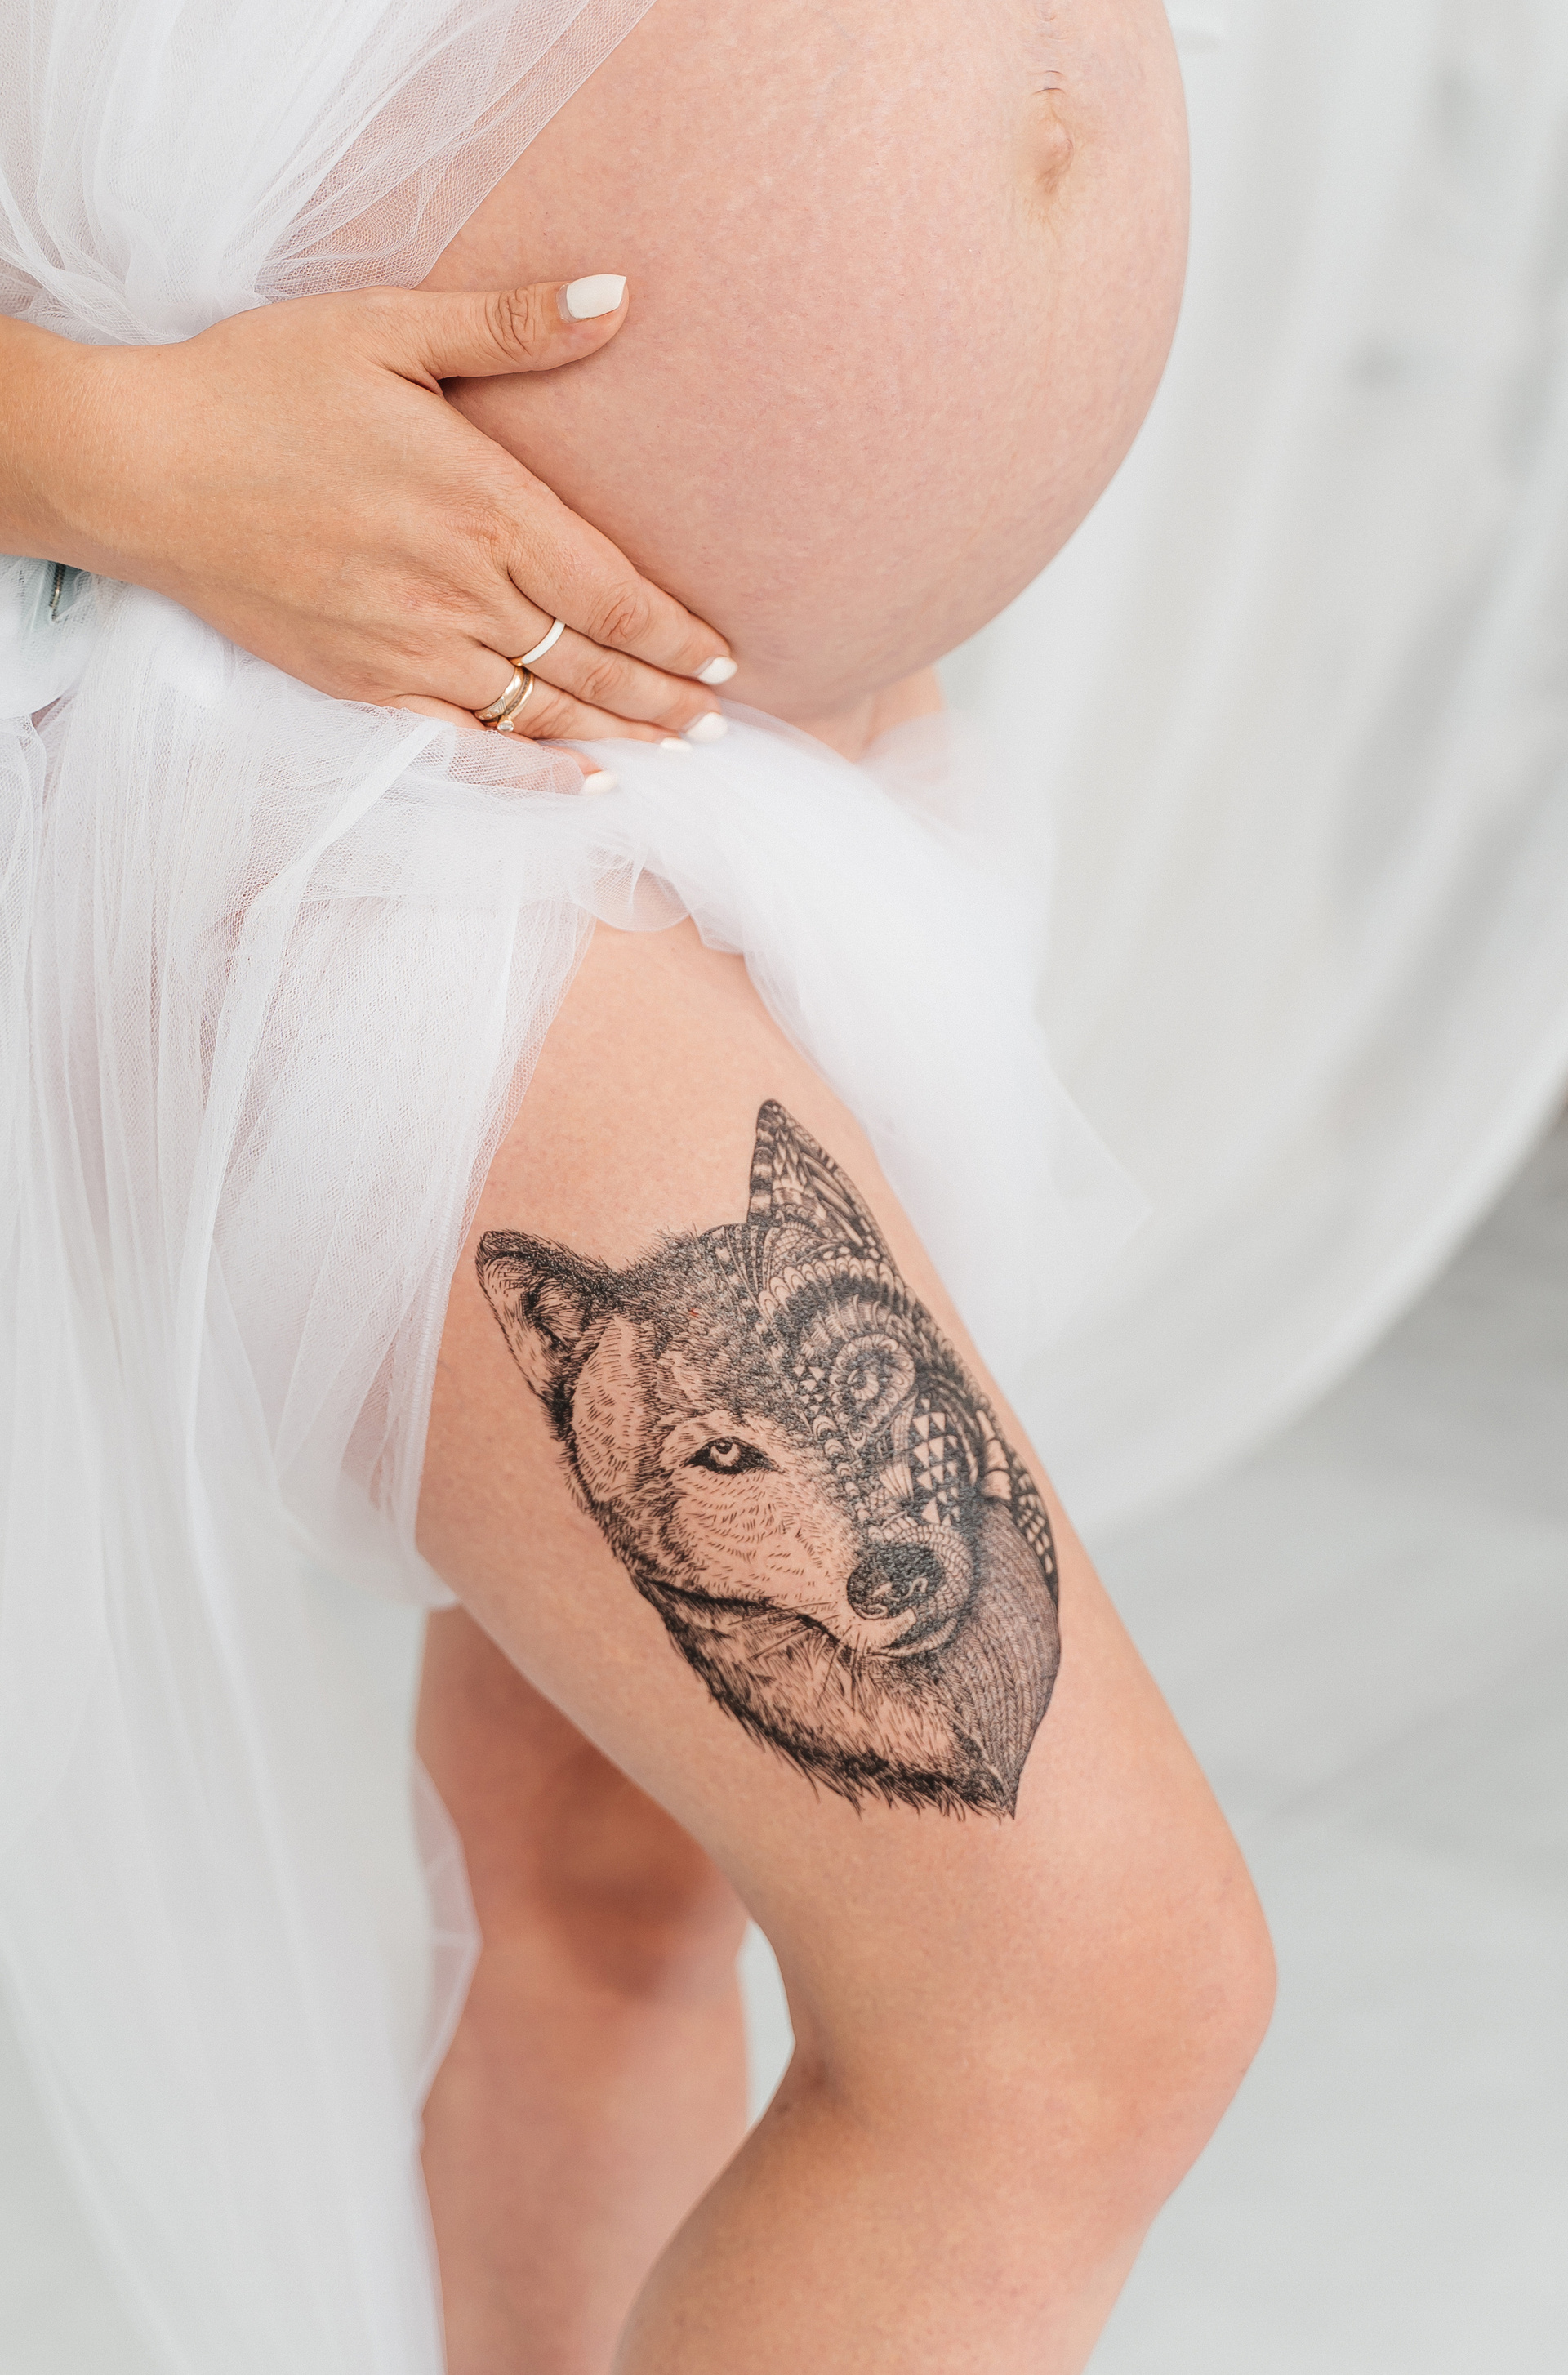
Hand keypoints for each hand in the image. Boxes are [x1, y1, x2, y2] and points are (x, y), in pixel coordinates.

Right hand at [1, 283, 733, 754]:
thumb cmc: (258, 385)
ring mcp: (409, 647)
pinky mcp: (361, 684)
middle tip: (722, 725)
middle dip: (667, 697)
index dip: (679, 634)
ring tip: (675, 751)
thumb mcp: (385, 329)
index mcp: (480, 503)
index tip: (727, 660)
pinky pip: (468, 742)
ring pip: (542, 708)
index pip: (613, 591)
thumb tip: (618, 296)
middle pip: (593, 662)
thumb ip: (508, 324)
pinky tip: (581, 781)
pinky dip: (532, 769)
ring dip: (618, 734)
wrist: (140, 466)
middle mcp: (457, 589)